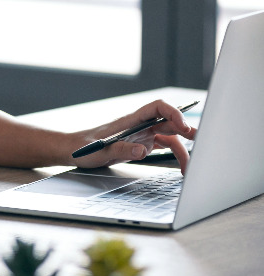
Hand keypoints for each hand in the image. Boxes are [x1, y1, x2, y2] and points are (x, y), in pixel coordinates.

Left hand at [70, 99, 196, 172]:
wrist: (74, 150)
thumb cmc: (83, 147)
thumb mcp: (99, 151)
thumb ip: (120, 149)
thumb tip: (142, 149)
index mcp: (130, 121)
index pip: (156, 108)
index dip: (172, 112)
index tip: (183, 126)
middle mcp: (139, 125)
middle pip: (168, 121)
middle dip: (186, 129)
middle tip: (202, 140)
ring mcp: (142, 135)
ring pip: (169, 136)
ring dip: (183, 148)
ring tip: (192, 166)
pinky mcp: (141, 144)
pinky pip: (164, 147)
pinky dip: (176, 155)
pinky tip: (182, 167)